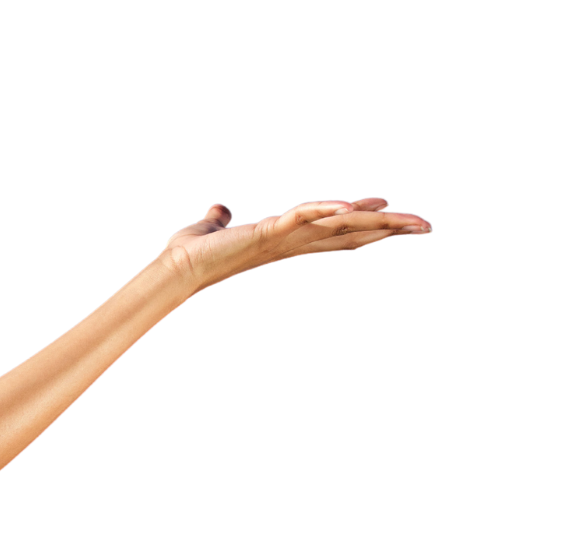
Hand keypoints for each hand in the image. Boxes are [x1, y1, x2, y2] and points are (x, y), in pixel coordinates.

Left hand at [162, 198, 430, 292]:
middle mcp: (292, 241)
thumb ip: (221, 219)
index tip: (396, 216)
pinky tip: (349, 206)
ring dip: (377, 221)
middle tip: (428, 225)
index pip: (336, 232)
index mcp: (287, 239)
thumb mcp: (213, 228)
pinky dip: (326, 209)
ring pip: (341, 226)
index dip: (366, 225)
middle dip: (390, 228)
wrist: (174, 267)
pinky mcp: (269, 232)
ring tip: (413, 220)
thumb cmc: (191, 252)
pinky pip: (305, 217)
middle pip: (351, 233)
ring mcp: (284, 238)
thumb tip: (219, 209)